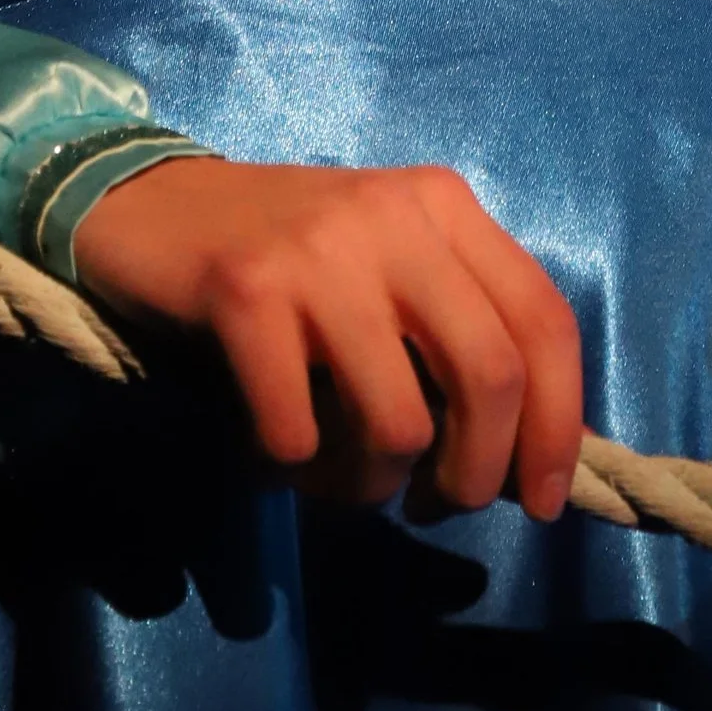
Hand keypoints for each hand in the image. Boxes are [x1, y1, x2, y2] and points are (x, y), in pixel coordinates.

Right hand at [72, 154, 583, 521]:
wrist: (152, 206)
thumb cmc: (289, 254)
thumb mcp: (392, 265)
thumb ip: (457, 328)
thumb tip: (523, 454)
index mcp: (445, 205)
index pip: (544, 319)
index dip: (559, 426)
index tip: (541, 502)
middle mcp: (395, 215)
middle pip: (491, 375)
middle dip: (475, 475)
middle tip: (433, 505)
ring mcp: (318, 250)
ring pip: (398, 420)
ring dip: (373, 485)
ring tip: (336, 476)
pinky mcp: (244, 289)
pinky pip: (298, 430)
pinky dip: (294, 470)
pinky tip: (274, 449)